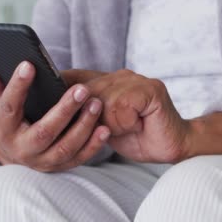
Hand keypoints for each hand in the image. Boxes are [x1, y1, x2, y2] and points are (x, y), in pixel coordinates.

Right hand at [0, 59, 110, 171]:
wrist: (18, 155)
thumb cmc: (14, 121)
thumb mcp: (1, 104)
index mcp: (5, 129)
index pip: (9, 107)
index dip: (17, 86)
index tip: (29, 65)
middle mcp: (23, 149)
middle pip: (44, 132)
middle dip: (64, 110)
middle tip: (81, 89)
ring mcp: (44, 160)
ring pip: (65, 147)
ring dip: (83, 126)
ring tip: (96, 103)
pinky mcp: (62, 167)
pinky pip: (80, 158)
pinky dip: (94, 145)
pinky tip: (105, 129)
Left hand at [63, 69, 189, 163]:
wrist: (171, 146)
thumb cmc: (137, 137)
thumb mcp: (103, 125)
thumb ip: (86, 112)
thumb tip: (56, 109)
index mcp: (109, 81)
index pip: (77, 78)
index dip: (63, 87)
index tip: (50, 98)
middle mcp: (122, 76)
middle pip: (88, 92)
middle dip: (92, 117)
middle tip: (110, 129)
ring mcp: (138, 80)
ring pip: (104, 100)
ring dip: (112, 122)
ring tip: (127, 128)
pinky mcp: (152, 89)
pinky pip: (122, 106)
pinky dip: (125, 122)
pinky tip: (137, 126)